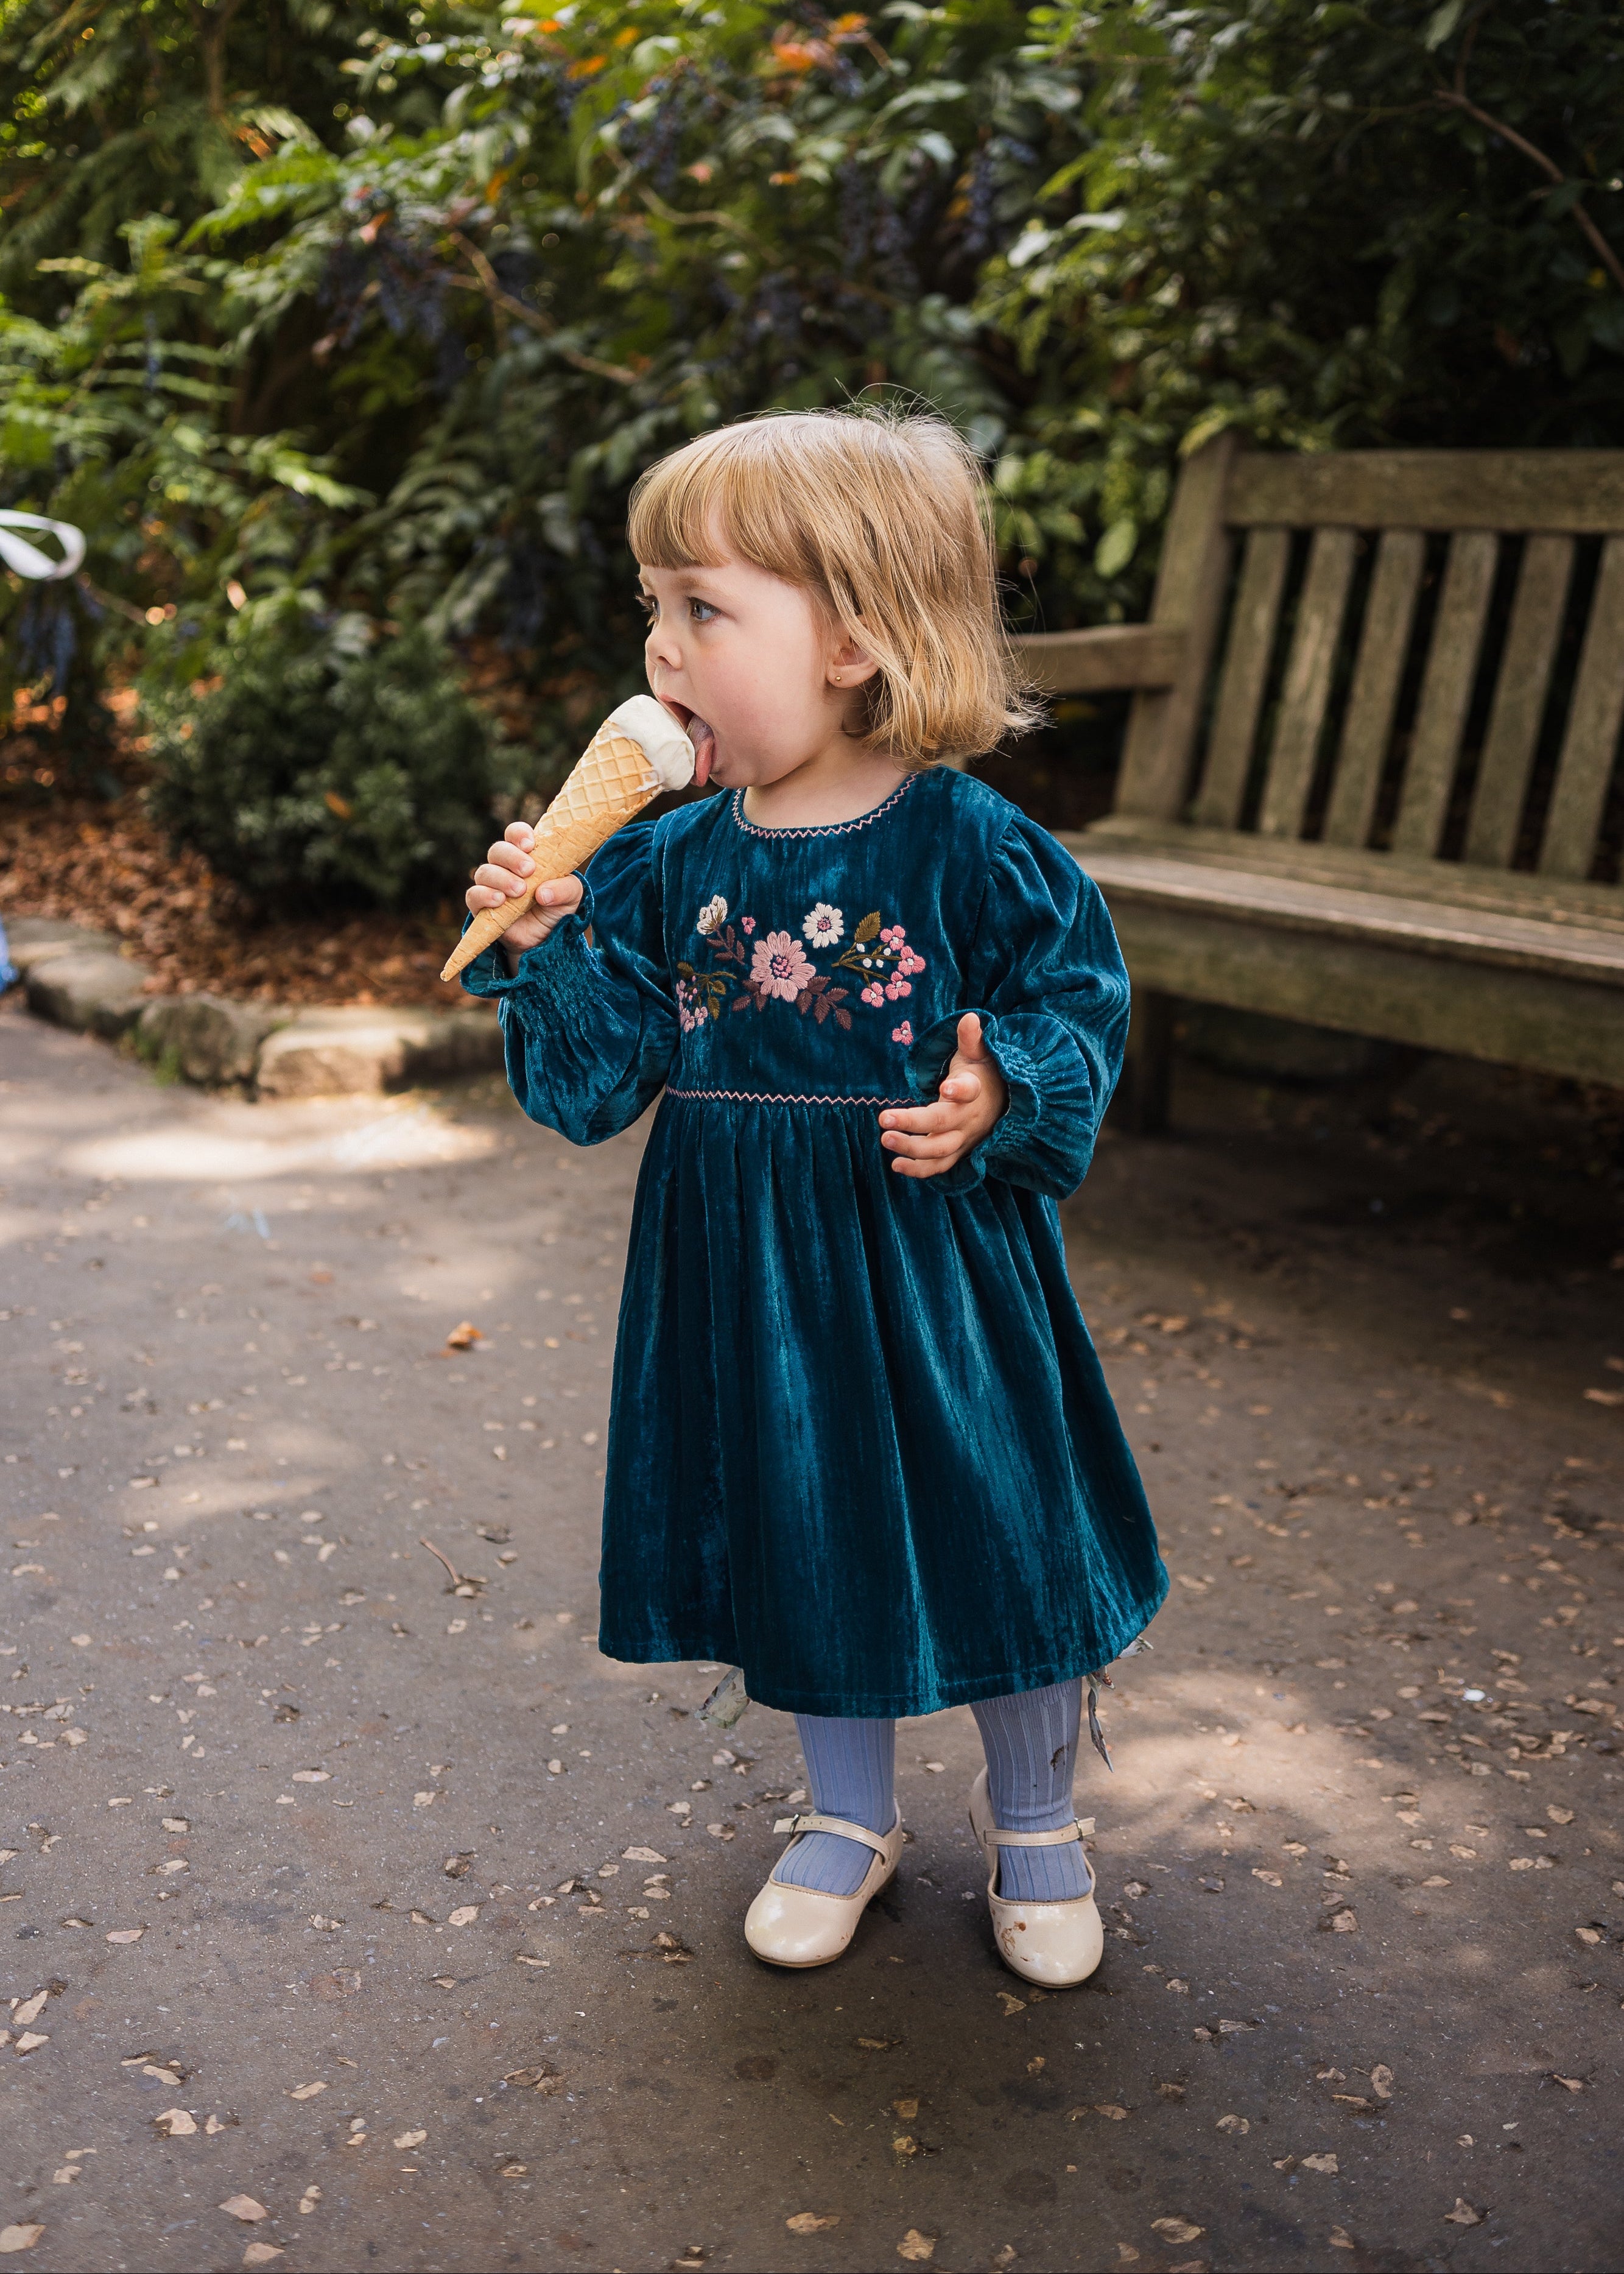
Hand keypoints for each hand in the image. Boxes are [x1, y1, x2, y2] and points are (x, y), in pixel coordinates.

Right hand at [466, 822, 582, 967]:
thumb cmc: (557, 908)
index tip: (530, 845)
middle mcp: (505, 867)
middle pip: (497, 850)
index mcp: (526, 855)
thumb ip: (565, 889)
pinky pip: (473, 895)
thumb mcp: (572, 896)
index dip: (519, 834)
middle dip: (512, 857)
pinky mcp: (481, 906)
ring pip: (484, 871)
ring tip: (519, 892)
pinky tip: (499, 901)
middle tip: (529, 870)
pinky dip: (484, 895)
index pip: (515, 834)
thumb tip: (542, 893)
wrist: (545, 940)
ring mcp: (492, 885)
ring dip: (501, 878)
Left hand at [877, 1012, 1006, 1178]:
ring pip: (939, 1150)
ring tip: (886, 1140)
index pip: (970, 1090)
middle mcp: (968, 1118)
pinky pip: (940, 1166)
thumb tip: (971, 1017)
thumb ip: (971, 1039)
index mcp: (974, 1090)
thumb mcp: (979, 1054)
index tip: (947, 1087)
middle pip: (943, 1124)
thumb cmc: (982, 1075)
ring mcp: (963, 1138)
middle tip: (883, 1118)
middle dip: (914, 1123)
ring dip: (912, 1149)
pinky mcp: (958, 1152)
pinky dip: (919, 1170)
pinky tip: (896, 1166)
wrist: (1003, 1105)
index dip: (960, 1089)